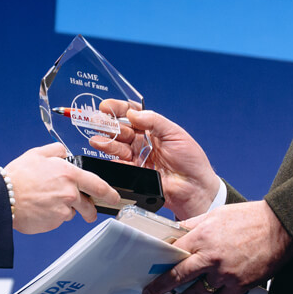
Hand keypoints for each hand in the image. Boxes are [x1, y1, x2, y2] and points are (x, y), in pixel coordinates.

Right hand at [3, 143, 119, 233]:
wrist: (2, 198)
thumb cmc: (18, 176)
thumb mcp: (37, 154)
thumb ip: (56, 151)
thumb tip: (65, 152)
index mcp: (69, 174)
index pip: (97, 185)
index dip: (109, 193)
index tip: (114, 198)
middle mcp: (69, 193)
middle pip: (88, 206)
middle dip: (90, 211)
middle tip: (87, 213)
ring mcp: (63, 210)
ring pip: (72, 213)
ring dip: (65, 210)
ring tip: (47, 204)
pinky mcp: (54, 222)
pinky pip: (59, 220)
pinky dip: (53, 217)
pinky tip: (40, 209)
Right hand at [89, 99, 218, 217]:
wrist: (194, 188)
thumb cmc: (191, 160)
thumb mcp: (175, 134)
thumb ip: (154, 121)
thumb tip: (133, 113)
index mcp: (153, 129)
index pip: (132, 114)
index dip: (119, 108)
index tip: (106, 106)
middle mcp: (143, 142)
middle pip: (121, 129)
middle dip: (108, 124)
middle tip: (98, 121)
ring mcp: (137, 157)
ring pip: (117, 147)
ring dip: (106, 142)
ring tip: (98, 140)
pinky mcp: (134, 173)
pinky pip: (119, 165)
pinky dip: (111, 160)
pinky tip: (106, 156)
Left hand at [142, 201, 292, 293]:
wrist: (280, 229)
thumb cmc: (248, 218)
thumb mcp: (216, 214)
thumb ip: (193, 226)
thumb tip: (175, 234)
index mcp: (203, 237)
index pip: (173, 255)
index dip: (159, 267)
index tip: (151, 275)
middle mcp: (211, 258)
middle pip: (179, 277)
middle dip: (162, 288)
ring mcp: (225, 274)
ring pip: (197, 293)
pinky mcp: (240, 285)